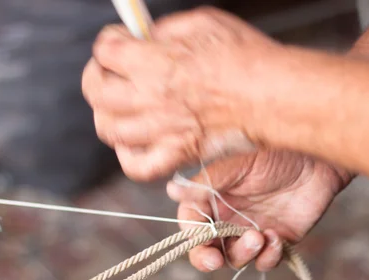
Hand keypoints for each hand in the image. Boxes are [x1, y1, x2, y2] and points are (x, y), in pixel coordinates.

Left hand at [82, 7, 282, 180]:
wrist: (272, 96)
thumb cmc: (245, 56)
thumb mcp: (203, 22)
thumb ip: (166, 30)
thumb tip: (146, 37)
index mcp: (153, 62)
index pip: (105, 51)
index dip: (107, 42)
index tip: (118, 42)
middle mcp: (150, 98)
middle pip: (96, 91)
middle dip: (96, 75)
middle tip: (107, 71)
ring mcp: (161, 130)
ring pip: (109, 129)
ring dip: (106, 114)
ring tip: (119, 106)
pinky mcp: (177, 153)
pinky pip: (138, 167)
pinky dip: (128, 157)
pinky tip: (133, 143)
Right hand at [167, 151, 351, 271]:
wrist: (318, 158)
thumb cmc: (275, 152)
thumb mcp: (237, 165)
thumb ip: (207, 182)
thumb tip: (171, 190)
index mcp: (212, 199)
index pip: (191, 225)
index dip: (193, 237)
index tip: (203, 240)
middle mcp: (227, 218)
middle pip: (207, 250)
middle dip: (208, 259)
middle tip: (216, 260)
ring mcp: (251, 231)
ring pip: (236, 259)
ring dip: (244, 254)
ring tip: (260, 236)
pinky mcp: (277, 240)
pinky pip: (265, 261)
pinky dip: (268, 257)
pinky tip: (276, 238)